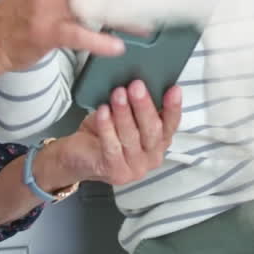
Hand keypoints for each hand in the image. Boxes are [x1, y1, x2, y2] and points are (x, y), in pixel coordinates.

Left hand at [52, 80, 181, 185]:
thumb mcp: (125, 116)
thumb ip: (137, 105)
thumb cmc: (105, 131)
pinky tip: (103, 112)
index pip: (171, 124)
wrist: (79, 155)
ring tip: (117, 94)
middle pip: (153, 130)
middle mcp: (152, 157)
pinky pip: (112, 147)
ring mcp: (135, 168)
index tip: (173, 89)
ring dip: (124, 113)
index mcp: (160, 141)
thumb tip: (139, 81)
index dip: (174, 107)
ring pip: (131, 137)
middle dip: (144, 106)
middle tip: (136, 86)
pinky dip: (107, 127)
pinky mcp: (116, 172)